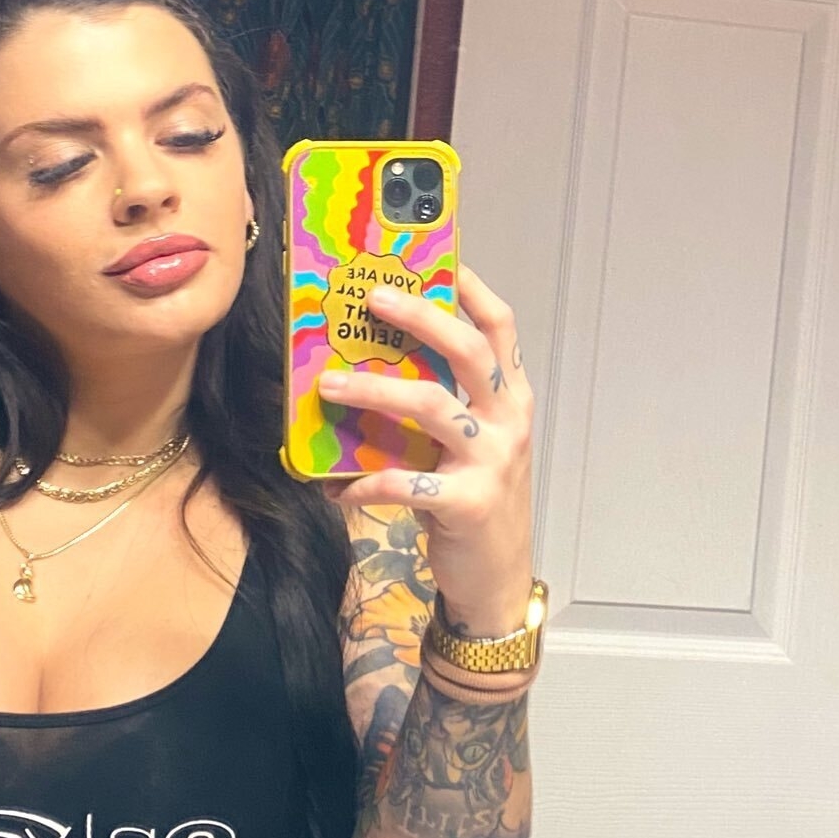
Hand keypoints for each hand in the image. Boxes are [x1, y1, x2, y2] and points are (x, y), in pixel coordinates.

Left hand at [317, 263, 536, 636]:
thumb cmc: (474, 500)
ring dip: (373, 392)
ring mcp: (491, 461)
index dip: (470, 290)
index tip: (434, 260)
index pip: (500, 328)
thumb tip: (372, 361)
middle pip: (468, 350)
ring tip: (327, 386)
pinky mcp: (468, 503)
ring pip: (430, 406)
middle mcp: (508, 421)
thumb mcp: (470, 444)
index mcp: (510, 398)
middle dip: (419, 317)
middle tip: (370, 299)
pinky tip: (335, 488)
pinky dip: (366, 483)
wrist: (496, 577)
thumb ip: (443, 403)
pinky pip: (408, 482)